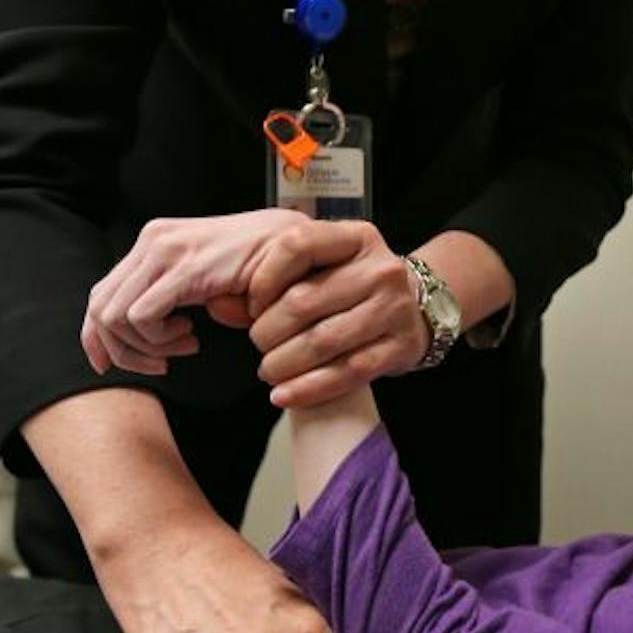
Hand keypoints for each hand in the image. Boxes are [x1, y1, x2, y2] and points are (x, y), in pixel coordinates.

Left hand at [81, 208, 308, 376]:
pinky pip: (142, 318)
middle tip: (161, 363)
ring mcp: (163, 250)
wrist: (296, 243)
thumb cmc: (259, 266)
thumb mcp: (203, 282)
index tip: (111, 365)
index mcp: (153, 242)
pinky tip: (191, 336)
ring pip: (114, 317)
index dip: (97, 338)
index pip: (102, 294)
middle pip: (99, 307)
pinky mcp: (183, 268)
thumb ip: (169, 297)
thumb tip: (139, 334)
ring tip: (184, 346)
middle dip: (122, 351)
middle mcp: (152, 240)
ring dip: (145, 347)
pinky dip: (159, 339)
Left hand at [243, 220, 427, 407]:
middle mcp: (380, 268)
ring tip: (268, 371)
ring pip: (323, 341)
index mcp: (356, 237)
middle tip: (258, 343)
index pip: (298, 245)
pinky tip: (284, 395)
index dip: (265, 278)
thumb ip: (270, 283)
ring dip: (284, 363)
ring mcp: (395, 308)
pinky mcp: (402, 346)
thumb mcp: (322, 268)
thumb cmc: (354, 287)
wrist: (414, 309)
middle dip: (268, 330)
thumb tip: (218, 305)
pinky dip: (309, 388)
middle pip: (305, 301)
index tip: (252, 304)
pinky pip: (347, 372)